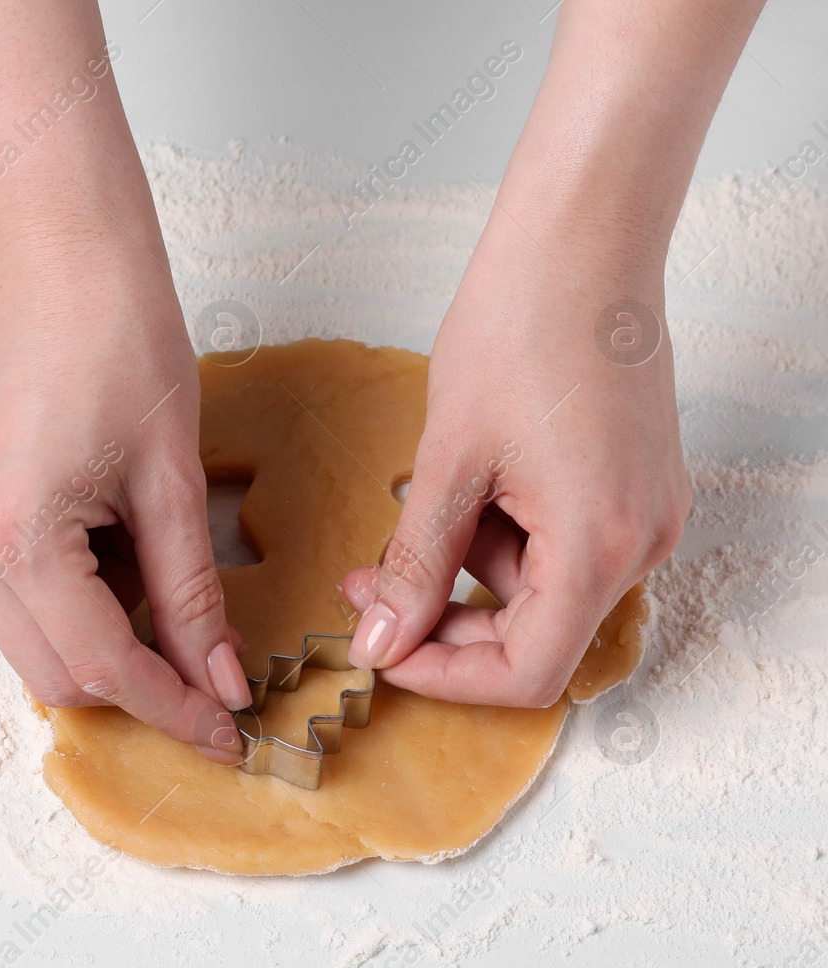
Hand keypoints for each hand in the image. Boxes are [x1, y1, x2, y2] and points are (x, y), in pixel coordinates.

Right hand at [0, 245, 250, 759]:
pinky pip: (19, 601)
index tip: (227, 731)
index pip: (101, 666)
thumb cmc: (120, 337)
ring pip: (34, 645)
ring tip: (175, 612)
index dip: (171, 707)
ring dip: (105, 649)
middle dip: (137, 689)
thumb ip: (191, 593)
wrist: (57, 255)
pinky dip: (77, 610)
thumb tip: (219, 679)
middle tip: (213, 678)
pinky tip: (127, 572)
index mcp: (16, 536)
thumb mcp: (171, 478)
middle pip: (56, 675)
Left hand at [339, 217, 689, 704]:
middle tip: (368, 583)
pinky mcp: (636, 488)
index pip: (528, 673)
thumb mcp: (448, 464)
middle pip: (536, 635)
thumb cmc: (521, 328)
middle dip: (444, 617)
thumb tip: (381, 642)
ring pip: (542, 590)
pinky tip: (472, 481)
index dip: (445, 676)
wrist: (580, 243)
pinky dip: (504, 535)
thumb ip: (414, 566)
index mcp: (600, 547)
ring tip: (429, 494)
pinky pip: (563, 546)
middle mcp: (642, 543)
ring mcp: (646, 515)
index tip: (383, 649)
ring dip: (470, 567)